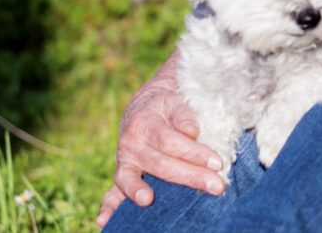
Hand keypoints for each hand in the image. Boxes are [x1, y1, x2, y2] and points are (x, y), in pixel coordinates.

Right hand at [95, 81, 224, 227]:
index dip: (194, 153)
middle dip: (190, 176)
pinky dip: (109, 206)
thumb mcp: (176, 100)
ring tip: (148, 200)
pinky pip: (113, 191)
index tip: (217, 163)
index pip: (171, 142)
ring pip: (133, 179)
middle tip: (217, 186)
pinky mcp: (124, 173)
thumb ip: (184, 114)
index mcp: (145, 123)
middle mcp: (131, 143)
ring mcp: (125, 161)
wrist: (148, 102)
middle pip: (160, 164)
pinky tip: (104, 220)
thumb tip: (191, 132)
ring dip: (139, 191)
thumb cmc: (169, 103)